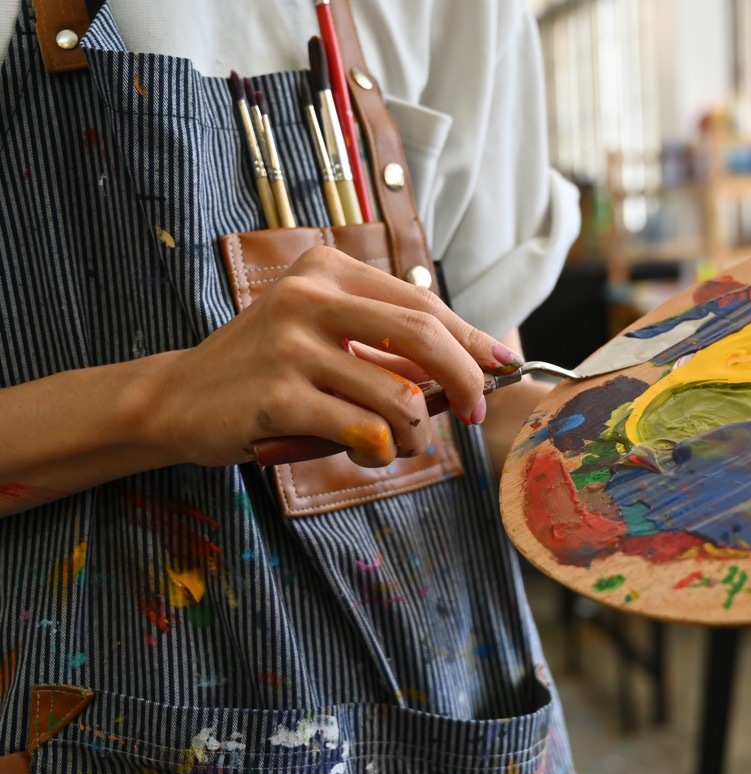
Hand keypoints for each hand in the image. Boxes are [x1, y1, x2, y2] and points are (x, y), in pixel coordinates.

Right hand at [149, 246, 522, 467]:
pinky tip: (369, 454)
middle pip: (423, 337)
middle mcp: (309, 298)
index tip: (501, 364)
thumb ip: (383, 339)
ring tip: (401, 446)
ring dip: (416, 434)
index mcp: (327, 270)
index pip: (421, 304)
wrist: (178, 398)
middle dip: (465, 380)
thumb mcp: (321, 331)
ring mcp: (291, 346)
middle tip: (474, 413)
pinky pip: (364, 431)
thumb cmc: (265, 368)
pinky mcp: (279, 396)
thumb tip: (472, 363)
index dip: (469, 339)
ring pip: (398, 396)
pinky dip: (380, 452)